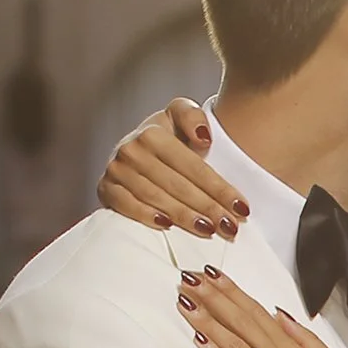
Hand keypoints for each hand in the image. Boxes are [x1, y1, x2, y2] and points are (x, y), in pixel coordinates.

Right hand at [101, 98, 246, 236]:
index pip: (194, 166)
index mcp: (153, 132)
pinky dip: (145, 215)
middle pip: (177, 185)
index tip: (242, 209)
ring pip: (155, 197)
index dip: (219, 188)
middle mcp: (132, 149)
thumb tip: (204, 138)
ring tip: (209, 231)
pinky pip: (125, 205)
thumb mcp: (180, 117)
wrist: (134, 150)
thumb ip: (192, 116)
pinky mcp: (105, 189)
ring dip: (184, 216)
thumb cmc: (167, 138)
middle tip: (230, 227)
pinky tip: (167, 226)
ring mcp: (116, 170)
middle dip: (207, 207)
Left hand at [179, 265, 347, 347]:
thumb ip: (306, 340)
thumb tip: (281, 315)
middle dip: (215, 298)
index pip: (260, 314)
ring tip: (187, 302)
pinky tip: (200, 341)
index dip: (235, 293)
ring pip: (237, 344)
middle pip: (244, 322)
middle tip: (190, 279)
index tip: (214, 277)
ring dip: (209, 321)